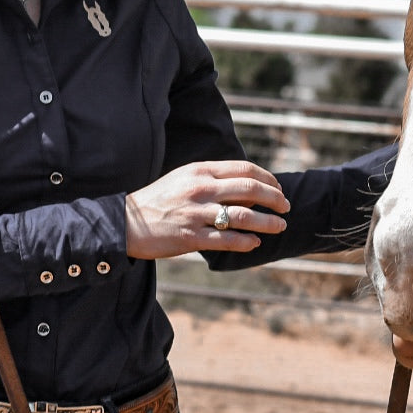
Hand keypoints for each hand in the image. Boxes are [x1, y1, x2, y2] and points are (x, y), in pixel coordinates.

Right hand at [124, 161, 288, 259]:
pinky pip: (228, 240)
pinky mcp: (191, 237)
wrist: (127, 222)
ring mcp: (196, 214)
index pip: (245, 169)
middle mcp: (201, 189)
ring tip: (280, 226)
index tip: (278, 188)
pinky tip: (255, 243)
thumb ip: (214, 179)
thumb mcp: (185, 179)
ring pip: (244, 216)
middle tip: (286, 207)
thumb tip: (250, 188)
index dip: (268, 179)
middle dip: (275, 198)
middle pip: (250, 189)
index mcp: (200, 170)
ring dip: (268, 222)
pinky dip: (247, 242)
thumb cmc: (160, 200)